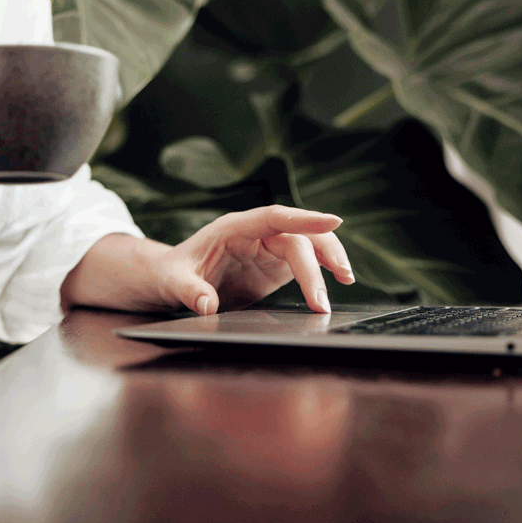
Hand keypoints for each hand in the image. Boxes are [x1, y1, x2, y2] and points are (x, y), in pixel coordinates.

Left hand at [152, 206, 354, 314]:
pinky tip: (341, 281)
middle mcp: (256, 233)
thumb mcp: (174, 281)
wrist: (174, 277)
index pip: (274, 217)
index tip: (333, 220)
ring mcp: (269, 248)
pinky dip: (324, 269)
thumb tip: (207, 306)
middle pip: (298, 235)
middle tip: (334, 285)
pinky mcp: (276, 265)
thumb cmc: (174, 273)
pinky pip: (307, 261)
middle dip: (319, 258)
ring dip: (330, 258)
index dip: (304, 217)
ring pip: (309, 243)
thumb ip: (190, 291)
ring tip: (347, 280)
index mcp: (234, 228)